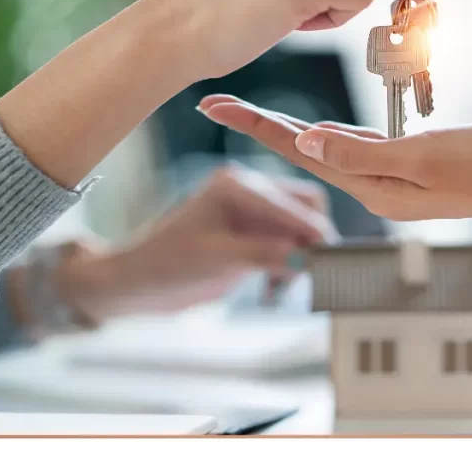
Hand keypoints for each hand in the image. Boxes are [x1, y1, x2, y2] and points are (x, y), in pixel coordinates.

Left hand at [57, 165, 337, 319]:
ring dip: (301, 256)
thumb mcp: (218, 260)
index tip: (333, 260)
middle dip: (311, 242)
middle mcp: (248, 189)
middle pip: (304, 207)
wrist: (138, 283)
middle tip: (311, 276)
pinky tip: (274, 287)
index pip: (293, 203)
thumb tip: (308, 257)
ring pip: (300, 226)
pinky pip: (287, 242)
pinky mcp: (251, 232)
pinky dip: (288, 264)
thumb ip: (266, 253)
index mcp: (237, 184)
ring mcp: (251, 210)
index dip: (314, 232)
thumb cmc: (166, 265)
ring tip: (283, 287)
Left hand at [196, 95, 471, 251]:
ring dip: (290, 130)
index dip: (256, 127)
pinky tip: (319, 126)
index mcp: (375, 188)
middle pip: (305, 152)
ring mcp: (397, 178)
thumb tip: (308, 144)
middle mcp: (378, 188)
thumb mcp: (429, 158)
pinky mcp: (415, 165)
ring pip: (329, 150)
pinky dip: (332, 132)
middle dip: (261, 127)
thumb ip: (367, 154)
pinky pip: (360, 147)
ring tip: (253, 111)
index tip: (214, 105)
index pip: (301, 153)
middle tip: (217, 101)